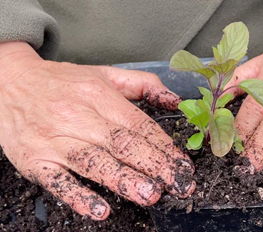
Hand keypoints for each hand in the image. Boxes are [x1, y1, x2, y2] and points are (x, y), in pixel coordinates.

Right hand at [0, 42, 195, 219]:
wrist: (8, 82)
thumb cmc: (62, 82)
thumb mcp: (104, 74)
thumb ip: (144, 84)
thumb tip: (176, 100)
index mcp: (98, 95)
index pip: (138, 124)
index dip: (164, 146)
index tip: (183, 164)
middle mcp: (77, 116)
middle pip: (121, 144)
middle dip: (153, 165)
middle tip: (178, 184)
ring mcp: (54, 140)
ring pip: (94, 163)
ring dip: (123, 181)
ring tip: (150, 194)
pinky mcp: (35, 160)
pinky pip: (58, 181)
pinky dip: (79, 196)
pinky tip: (100, 210)